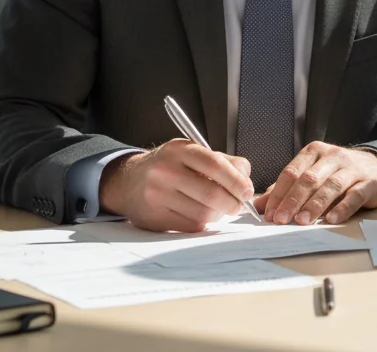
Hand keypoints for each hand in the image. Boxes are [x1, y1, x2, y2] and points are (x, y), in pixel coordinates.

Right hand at [98, 139, 253, 232]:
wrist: (129, 181)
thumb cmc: (171, 166)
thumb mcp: (193, 153)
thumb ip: (225, 162)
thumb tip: (247, 180)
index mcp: (179, 150)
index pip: (214, 164)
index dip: (236, 180)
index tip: (247, 191)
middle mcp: (165, 171)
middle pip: (211, 193)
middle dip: (232, 203)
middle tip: (238, 205)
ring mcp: (157, 196)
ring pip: (202, 213)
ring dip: (218, 214)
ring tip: (218, 208)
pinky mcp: (154, 218)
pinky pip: (190, 226)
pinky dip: (202, 223)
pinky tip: (199, 213)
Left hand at [254, 142, 376, 224]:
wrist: (376, 167)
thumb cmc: (337, 174)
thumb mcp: (311, 175)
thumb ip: (286, 189)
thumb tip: (259, 207)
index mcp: (314, 152)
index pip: (291, 172)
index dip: (278, 194)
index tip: (269, 214)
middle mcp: (332, 156)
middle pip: (309, 179)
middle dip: (292, 200)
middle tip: (281, 220)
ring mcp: (352, 168)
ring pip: (330, 186)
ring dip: (314, 205)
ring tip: (302, 221)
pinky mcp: (368, 183)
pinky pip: (354, 195)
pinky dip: (342, 208)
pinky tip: (331, 219)